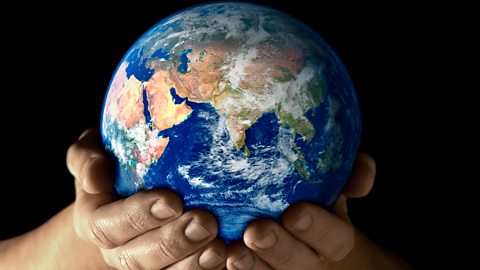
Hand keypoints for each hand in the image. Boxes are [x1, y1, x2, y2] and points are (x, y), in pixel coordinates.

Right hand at [67, 128, 225, 269]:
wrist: (125, 195)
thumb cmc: (113, 166)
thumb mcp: (92, 153)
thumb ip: (86, 158)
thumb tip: (94, 179)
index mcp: (95, 221)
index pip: (109, 226)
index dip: (138, 217)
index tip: (171, 201)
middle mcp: (118, 249)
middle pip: (139, 259)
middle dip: (173, 243)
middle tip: (205, 223)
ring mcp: (145, 263)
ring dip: (193, 264)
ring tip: (220, 247)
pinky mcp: (170, 267)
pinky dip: (205, 268)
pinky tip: (229, 255)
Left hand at [225, 154, 395, 269]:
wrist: (288, 223)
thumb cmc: (308, 196)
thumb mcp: (329, 182)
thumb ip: (348, 172)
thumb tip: (364, 173)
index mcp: (332, 237)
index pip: (335, 239)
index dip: (318, 228)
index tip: (295, 213)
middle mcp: (310, 259)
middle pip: (300, 264)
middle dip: (279, 249)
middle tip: (255, 231)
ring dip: (252, 267)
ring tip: (232, 252)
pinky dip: (227, 269)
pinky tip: (214, 255)